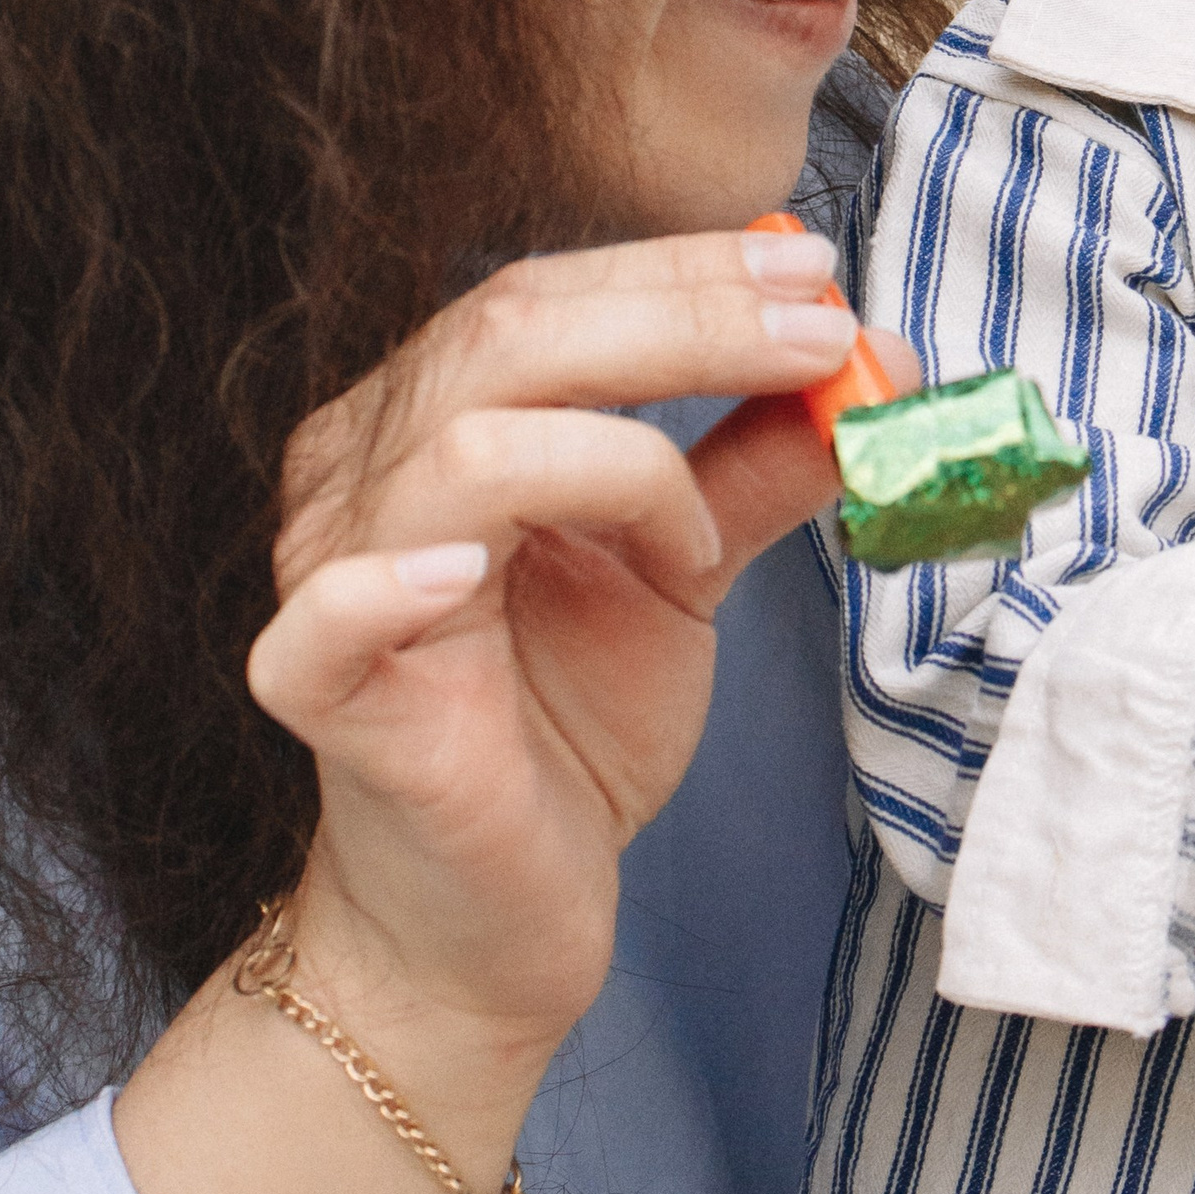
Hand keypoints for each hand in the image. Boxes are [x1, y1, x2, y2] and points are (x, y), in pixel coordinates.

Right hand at [247, 223, 907, 1048]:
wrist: (493, 919)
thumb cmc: (565, 731)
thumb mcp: (683, 576)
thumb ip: (754, 467)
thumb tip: (873, 367)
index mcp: (437, 419)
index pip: (546, 296)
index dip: (684, 275)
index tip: (816, 274)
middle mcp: (365, 472)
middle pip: (511, 336)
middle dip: (684, 323)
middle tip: (820, 339)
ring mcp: (330, 577)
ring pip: (462, 448)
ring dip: (618, 464)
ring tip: (697, 545)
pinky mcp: (321, 694)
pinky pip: (334, 613)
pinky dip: (395, 578)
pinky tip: (469, 573)